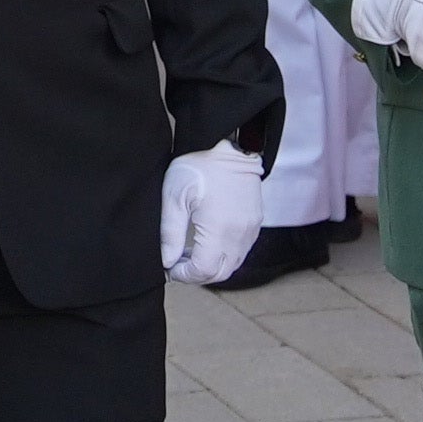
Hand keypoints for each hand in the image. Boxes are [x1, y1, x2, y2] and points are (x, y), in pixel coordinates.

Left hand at [159, 143, 266, 285]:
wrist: (229, 146)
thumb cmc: (200, 166)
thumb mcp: (175, 195)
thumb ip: (170, 232)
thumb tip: (167, 260)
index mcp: (219, 228)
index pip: (204, 270)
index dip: (185, 275)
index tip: (171, 268)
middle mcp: (239, 233)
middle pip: (220, 273)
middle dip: (197, 275)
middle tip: (178, 264)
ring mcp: (250, 229)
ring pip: (233, 265)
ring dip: (212, 266)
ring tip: (191, 253)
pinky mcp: (255, 224)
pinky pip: (241, 252)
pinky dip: (224, 256)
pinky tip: (208, 243)